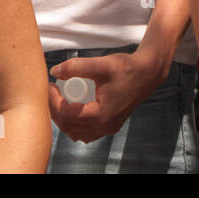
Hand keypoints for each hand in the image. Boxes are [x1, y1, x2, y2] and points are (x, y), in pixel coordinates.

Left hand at [48, 51, 166, 142]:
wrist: (147, 73)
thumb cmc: (126, 68)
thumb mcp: (100, 64)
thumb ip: (76, 66)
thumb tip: (54, 71)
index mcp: (102, 115)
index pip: (67, 115)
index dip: (53, 101)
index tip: (50, 85)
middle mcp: (105, 127)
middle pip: (68, 126)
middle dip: (55, 110)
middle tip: (52, 91)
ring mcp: (108, 129)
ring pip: (76, 133)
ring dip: (64, 119)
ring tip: (60, 100)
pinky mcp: (110, 126)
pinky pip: (86, 133)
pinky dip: (75, 124)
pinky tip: (73, 108)